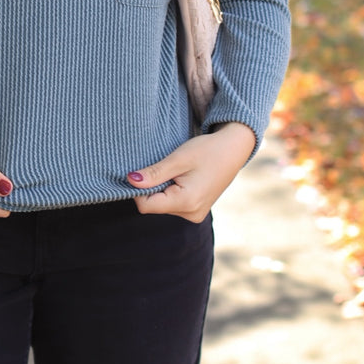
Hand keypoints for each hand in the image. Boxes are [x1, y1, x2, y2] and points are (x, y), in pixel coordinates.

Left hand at [128, 122, 255, 221]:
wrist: (233, 150)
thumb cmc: (207, 150)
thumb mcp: (178, 159)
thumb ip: (154, 173)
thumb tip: (130, 180)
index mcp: (186, 202)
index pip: (146, 206)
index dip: (137, 189)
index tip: (141, 171)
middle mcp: (191, 214)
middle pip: (154, 206)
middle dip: (152, 187)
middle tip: (165, 167)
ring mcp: (195, 214)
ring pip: (162, 205)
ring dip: (162, 188)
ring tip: (177, 170)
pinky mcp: (196, 210)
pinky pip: (173, 204)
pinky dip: (170, 190)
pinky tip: (181, 176)